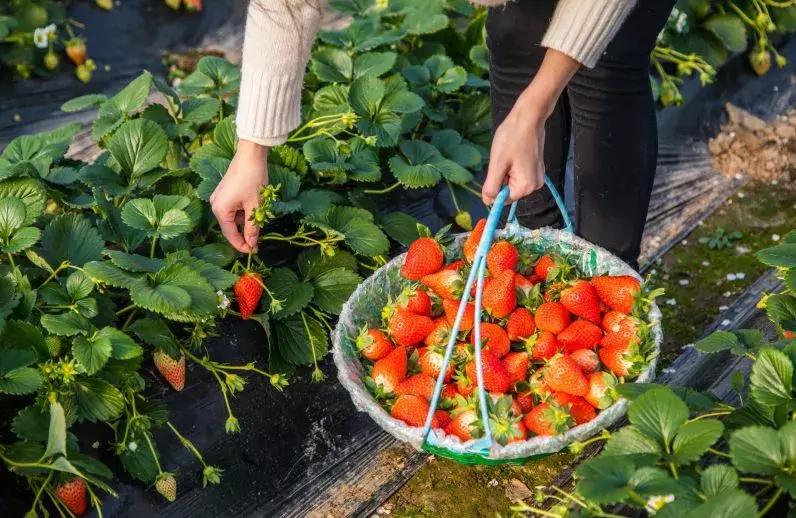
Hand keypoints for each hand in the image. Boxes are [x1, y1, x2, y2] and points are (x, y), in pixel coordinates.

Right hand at [210, 140, 267, 252]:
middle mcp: (215, 204)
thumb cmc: (253, 179)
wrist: (250, 154)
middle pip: (230, 227)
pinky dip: (243, 211)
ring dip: (246, 220)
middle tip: (260, 238)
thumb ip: (253, 228)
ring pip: (233, 218)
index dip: (242, 245)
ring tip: (260, 215)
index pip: (230, 235)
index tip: (254, 251)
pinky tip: (254, 206)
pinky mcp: (224, 192)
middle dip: (245, 232)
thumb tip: (252, 244)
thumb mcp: (255, 206)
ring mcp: (218, 198)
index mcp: (220, 210)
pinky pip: (233, 209)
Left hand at [481, 49, 578, 205]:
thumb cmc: (512, 137)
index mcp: (526, 187)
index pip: (503, 199)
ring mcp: (537, 176)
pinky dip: (511, 166)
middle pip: (508, 191)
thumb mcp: (497, 164)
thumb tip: (488, 203)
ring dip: (505, 171)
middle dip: (501, 177)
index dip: (494, 187)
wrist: (529, 117)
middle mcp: (535, 185)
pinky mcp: (536, 168)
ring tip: (509, 154)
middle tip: (503, 158)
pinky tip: (514, 152)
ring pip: (512, 182)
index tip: (496, 168)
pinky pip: (518, 174)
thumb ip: (492, 187)